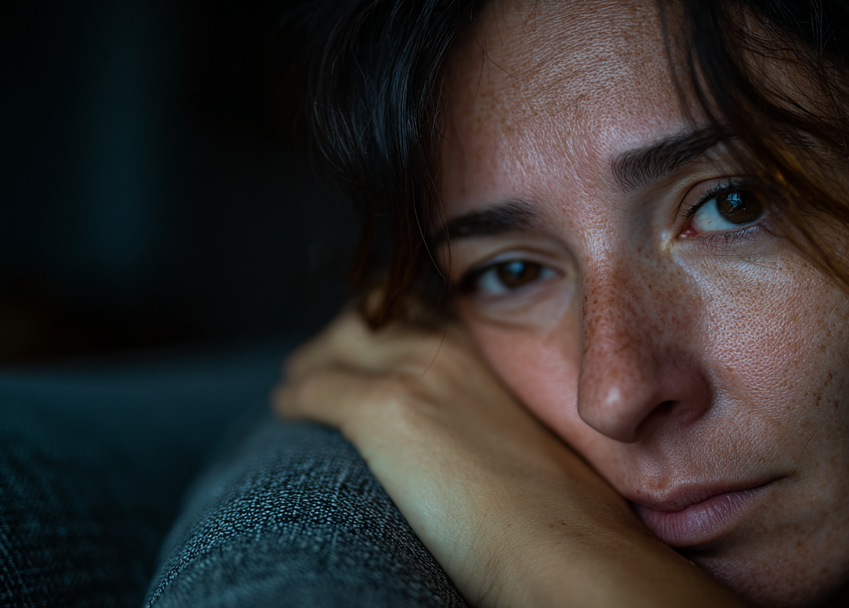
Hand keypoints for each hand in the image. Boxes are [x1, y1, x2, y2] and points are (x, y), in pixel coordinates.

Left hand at [274, 308, 744, 607]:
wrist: (561, 541)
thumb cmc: (561, 509)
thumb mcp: (535, 436)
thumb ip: (497, 413)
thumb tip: (474, 435)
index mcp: (489, 349)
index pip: (421, 306)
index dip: (386, 322)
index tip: (368, 344)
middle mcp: (451, 346)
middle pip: (371, 312)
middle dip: (342, 335)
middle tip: (323, 365)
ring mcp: (416, 372)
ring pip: (334, 343)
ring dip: (311, 363)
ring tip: (298, 390)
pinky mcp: (384, 409)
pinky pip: (311, 389)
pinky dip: (292, 399)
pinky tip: (287, 414)